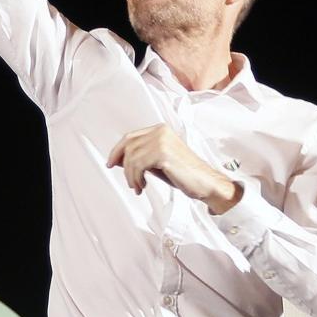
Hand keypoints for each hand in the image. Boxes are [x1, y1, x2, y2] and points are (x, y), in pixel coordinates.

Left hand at [107, 124, 240, 212]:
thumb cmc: (184, 174)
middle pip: (128, 146)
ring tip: (138, 186)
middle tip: (128, 181)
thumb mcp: (157, 162)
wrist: (206, 183)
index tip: (111, 163)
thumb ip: (140, 157)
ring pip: (131, 158)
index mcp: (160, 130)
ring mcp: (162, 141)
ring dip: (131, 176)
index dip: (117, 151)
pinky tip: (143, 186)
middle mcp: (160, 131)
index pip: (130, 137)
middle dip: (123, 166)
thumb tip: (116, 159)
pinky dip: (136, 178)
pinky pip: (138, 166)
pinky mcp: (163, 154)